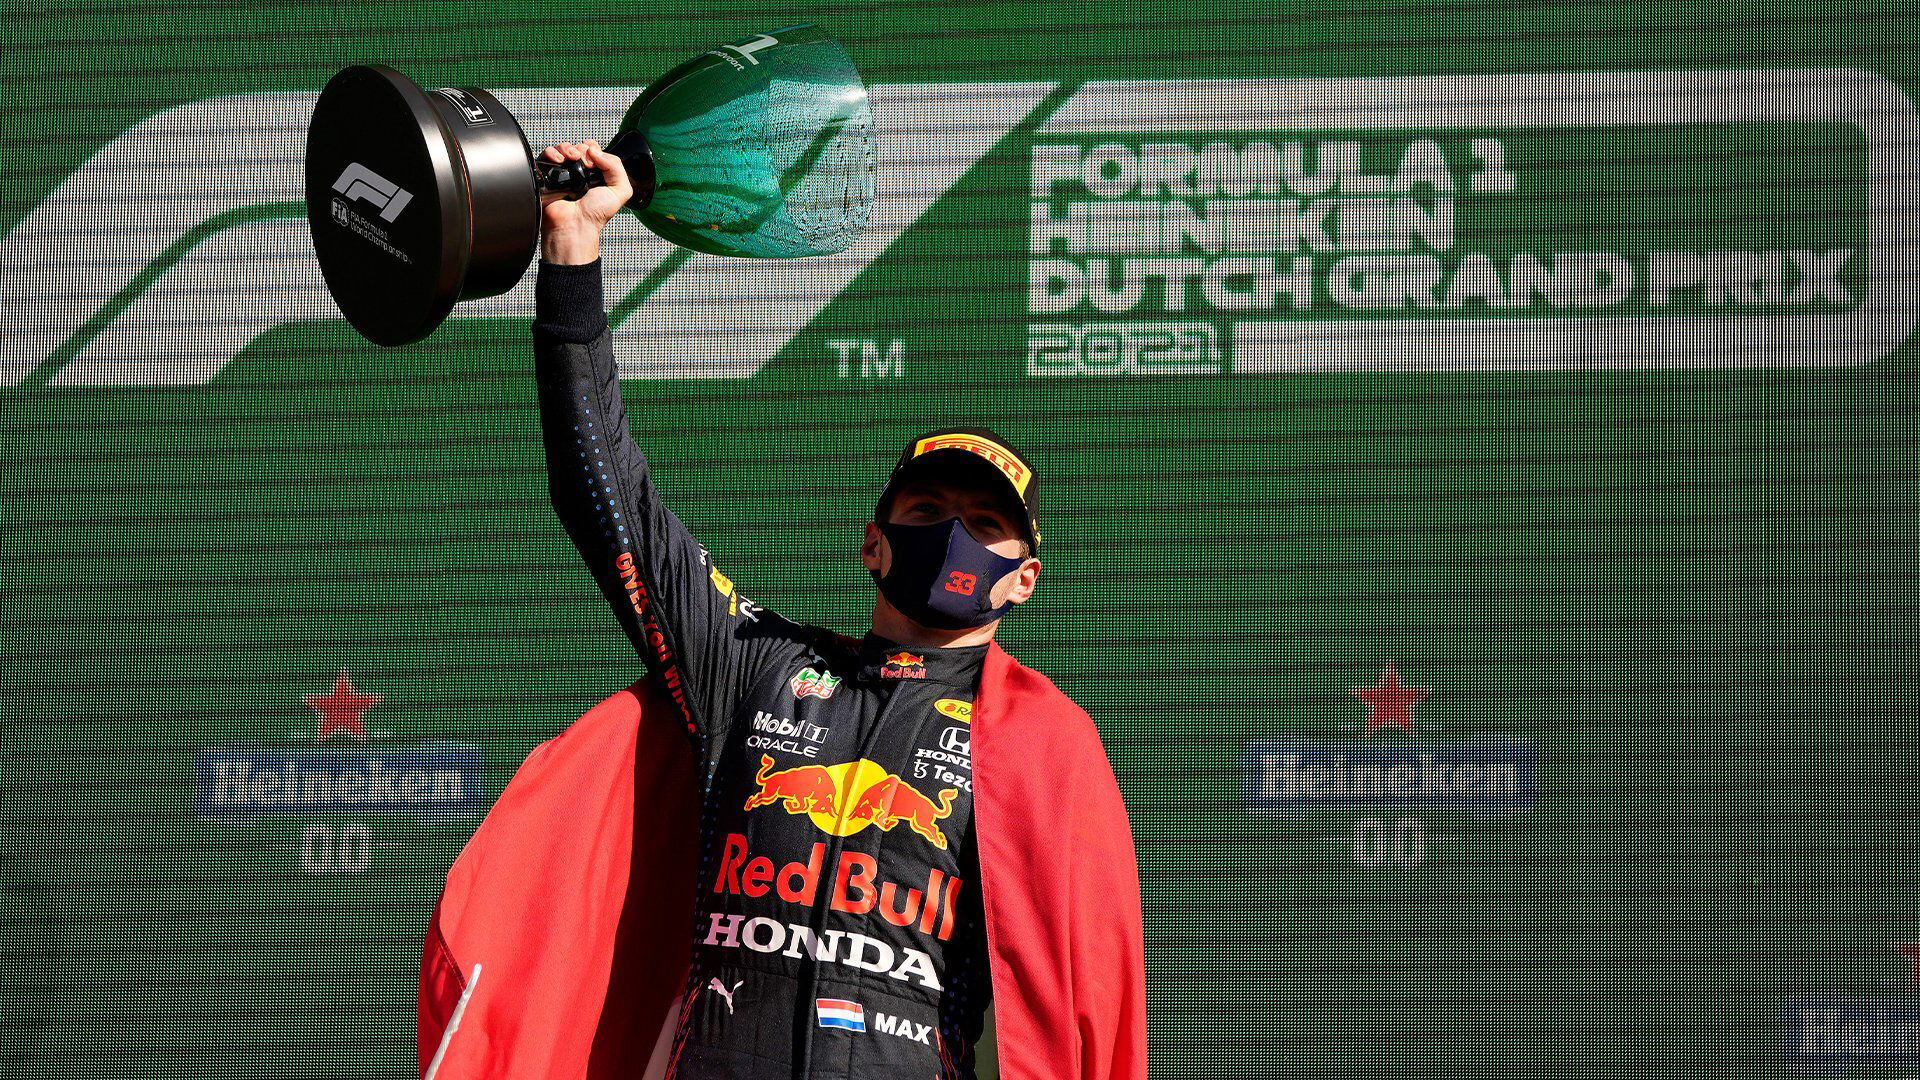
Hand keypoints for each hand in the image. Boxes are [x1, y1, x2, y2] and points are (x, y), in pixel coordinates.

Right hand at [538, 140, 633, 264]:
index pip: (595, 152)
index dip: (595, 150)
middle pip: (579, 148)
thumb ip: (618, 168)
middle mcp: (580, 174)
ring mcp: (563, 174)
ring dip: (568, 148)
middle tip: (585, 163)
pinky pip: (547, 155)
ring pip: (563, 149)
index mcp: (597, 176)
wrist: (574, 225)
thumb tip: (598, 151)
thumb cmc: (595, 214)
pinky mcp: (547, 175)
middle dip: (583, 149)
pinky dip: (553, 152)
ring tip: (572, 158)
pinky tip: (559, 160)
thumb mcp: (620, 191)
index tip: (595, 160)